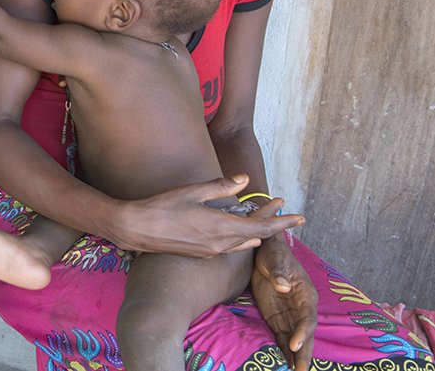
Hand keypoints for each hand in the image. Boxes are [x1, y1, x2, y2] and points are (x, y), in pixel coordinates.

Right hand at [109, 175, 303, 256]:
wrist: (135, 229)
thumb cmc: (161, 207)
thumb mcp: (192, 191)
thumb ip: (221, 186)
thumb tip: (245, 180)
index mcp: (221, 227)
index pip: (262, 226)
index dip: (282, 220)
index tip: (299, 216)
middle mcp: (220, 243)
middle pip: (257, 235)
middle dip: (276, 223)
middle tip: (292, 215)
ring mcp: (210, 250)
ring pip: (243, 241)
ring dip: (259, 229)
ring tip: (271, 217)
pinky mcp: (201, 252)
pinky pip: (230, 245)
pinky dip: (242, 235)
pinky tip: (244, 230)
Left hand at [251, 217, 316, 370]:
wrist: (263, 252)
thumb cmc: (273, 254)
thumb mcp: (275, 260)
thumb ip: (279, 273)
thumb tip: (283, 286)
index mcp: (306, 294)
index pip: (308, 317)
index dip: (303, 332)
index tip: (295, 344)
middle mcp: (301, 308)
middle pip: (306, 334)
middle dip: (304, 353)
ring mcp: (289, 316)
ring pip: (295, 340)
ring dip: (296, 357)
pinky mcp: (277, 319)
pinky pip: (282, 338)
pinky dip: (284, 351)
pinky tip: (285, 364)